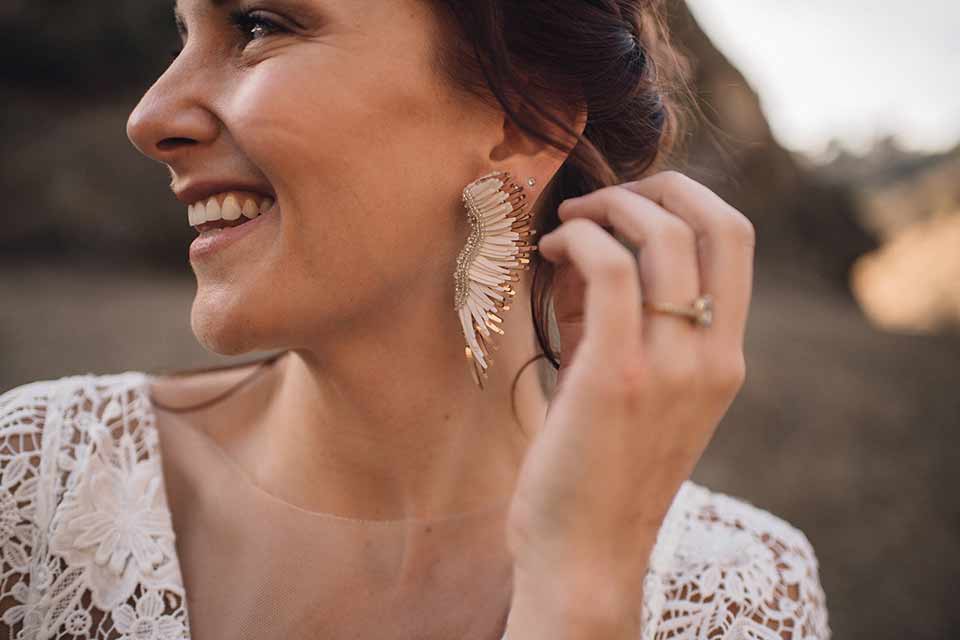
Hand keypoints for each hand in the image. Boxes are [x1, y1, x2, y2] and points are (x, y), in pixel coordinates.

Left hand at [504, 171, 755, 621]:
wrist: (585, 555)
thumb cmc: (598, 470)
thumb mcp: (629, 387)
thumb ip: (616, 318)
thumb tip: (585, 248)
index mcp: (725, 358)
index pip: (737, 239)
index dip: (687, 196)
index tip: (630, 203)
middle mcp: (712, 357)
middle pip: (715, 221)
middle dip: (654, 186)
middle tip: (597, 201)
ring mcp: (672, 367)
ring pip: (664, 236)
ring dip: (610, 207)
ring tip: (566, 223)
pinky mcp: (618, 377)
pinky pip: (612, 271)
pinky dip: (581, 240)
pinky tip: (552, 251)